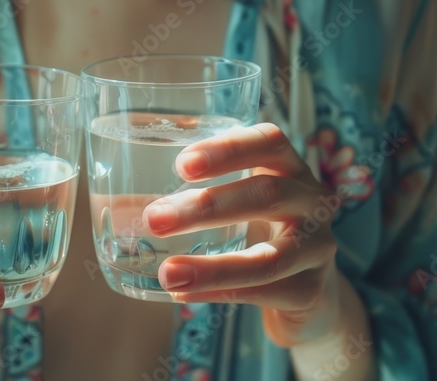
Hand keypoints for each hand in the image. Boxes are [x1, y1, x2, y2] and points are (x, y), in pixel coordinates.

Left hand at [143, 123, 341, 347]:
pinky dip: (219, 294)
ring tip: (168, 273)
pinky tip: (183, 294)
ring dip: (212, 267)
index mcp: (289, 167)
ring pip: (268, 258)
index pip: (269, 141)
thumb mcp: (239, 203)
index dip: (227, 148)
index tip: (181, 164)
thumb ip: (197, 192)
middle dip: (206, 206)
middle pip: (266, 195)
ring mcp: (318, 248)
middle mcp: (312, 201)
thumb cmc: (259, 233)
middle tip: (155, 219)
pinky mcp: (311, 292)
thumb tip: (119, 204)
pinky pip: (264, 293)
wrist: (309, 295)